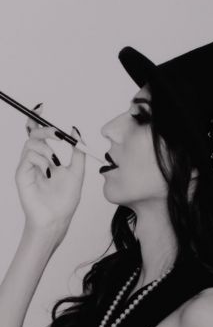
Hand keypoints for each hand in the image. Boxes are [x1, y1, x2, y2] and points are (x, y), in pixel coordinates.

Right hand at [15, 103, 85, 235]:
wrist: (58, 219)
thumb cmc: (65, 200)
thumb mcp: (77, 172)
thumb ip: (78, 152)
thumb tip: (75, 131)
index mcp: (46, 158)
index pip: (39, 134)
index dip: (38, 119)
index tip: (42, 106)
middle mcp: (34, 160)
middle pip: (32, 134)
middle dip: (45, 129)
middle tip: (58, 134)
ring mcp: (26, 168)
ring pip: (31, 144)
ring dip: (46, 148)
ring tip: (55, 162)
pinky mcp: (21, 176)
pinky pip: (28, 158)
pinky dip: (41, 161)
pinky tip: (48, 172)